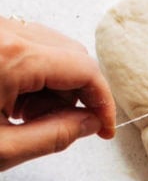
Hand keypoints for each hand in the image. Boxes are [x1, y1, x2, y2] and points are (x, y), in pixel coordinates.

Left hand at [0, 17, 115, 171]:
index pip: (84, 69)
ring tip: (26, 115)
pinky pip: (25, 44)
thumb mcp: (3, 149)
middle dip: (78, 93)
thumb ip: (54, 137)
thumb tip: (90, 123)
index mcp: (11, 57)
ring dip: (54, 84)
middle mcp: (3, 31)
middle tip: (63, 125)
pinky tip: (12, 99)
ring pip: (50, 47)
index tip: (104, 128)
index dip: (103, 102)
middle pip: (71, 53)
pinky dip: (32, 73)